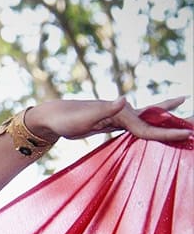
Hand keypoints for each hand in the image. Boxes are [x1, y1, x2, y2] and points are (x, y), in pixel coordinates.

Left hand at [26, 97, 191, 143]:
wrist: (54, 116)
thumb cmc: (67, 119)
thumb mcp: (84, 118)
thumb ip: (105, 111)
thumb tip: (123, 98)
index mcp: (122, 113)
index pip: (148, 128)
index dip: (167, 133)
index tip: (187, 135)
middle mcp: (124, 111)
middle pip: (156, 118)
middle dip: (176, 120)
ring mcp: (120, 116)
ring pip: (149, 118)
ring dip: (167, 116)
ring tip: (185, 105)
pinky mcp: (114, 122)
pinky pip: (137, 124)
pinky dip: (150, 124)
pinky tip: (156, 121)